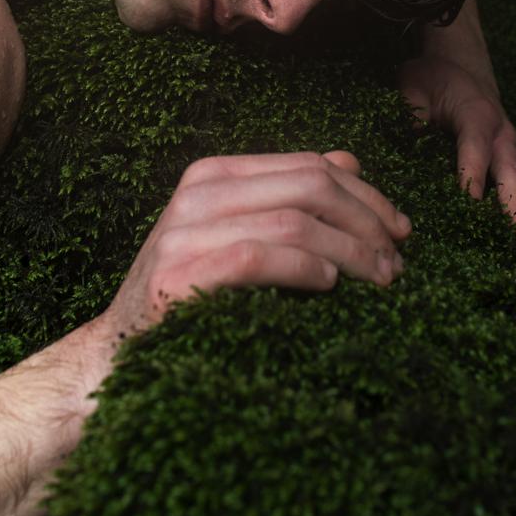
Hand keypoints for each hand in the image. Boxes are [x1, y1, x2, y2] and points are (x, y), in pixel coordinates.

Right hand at [83, 151, 411, 368]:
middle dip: (366, 221)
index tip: (400, 229)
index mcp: (213, 174)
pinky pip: (258, 258)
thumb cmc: (188, 295)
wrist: (115, 352)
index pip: (308, 166)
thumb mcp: (236, 233)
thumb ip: (287, 197)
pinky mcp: (177, 278)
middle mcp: (197, 194)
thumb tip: (350, 162)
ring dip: (350, 250)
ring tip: (380, 279)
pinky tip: (329, 284)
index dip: (365, 194)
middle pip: (309, 187)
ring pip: (294, 222)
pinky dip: (304, 268)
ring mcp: (183, 234)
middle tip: (397, 261)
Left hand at [397, 55, 515, 241]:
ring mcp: (515, 147)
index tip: (469, 206)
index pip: (475, 149)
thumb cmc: (434, 82)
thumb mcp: (414, 85)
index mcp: (477, 116)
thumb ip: (412, 107)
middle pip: (511, 171)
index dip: (472, 177)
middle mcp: (503, 133)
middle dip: (515, 204)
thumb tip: (413, 130)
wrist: (459, 70)